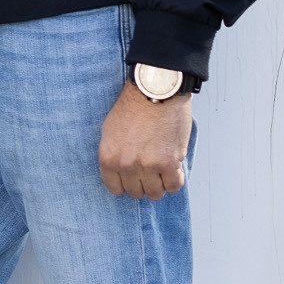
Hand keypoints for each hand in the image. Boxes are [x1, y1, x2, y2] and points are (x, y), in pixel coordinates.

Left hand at [98, 79, 191, 199]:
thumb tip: (121, 174)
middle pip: (136, 192)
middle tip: (151, 168)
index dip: (126, 183)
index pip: (115, 188)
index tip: (134, 176)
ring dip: (160, 183)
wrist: (155, 90)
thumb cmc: (134, 106)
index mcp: (108, 157)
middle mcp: (125, 165)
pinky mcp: (168, 164)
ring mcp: (147, 166)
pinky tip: (174, 166)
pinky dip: (176, 179)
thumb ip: (115, 155)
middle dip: (144, 182)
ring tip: (162, 167)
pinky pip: (174, 186)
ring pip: (155, 193)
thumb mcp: (110, 131)